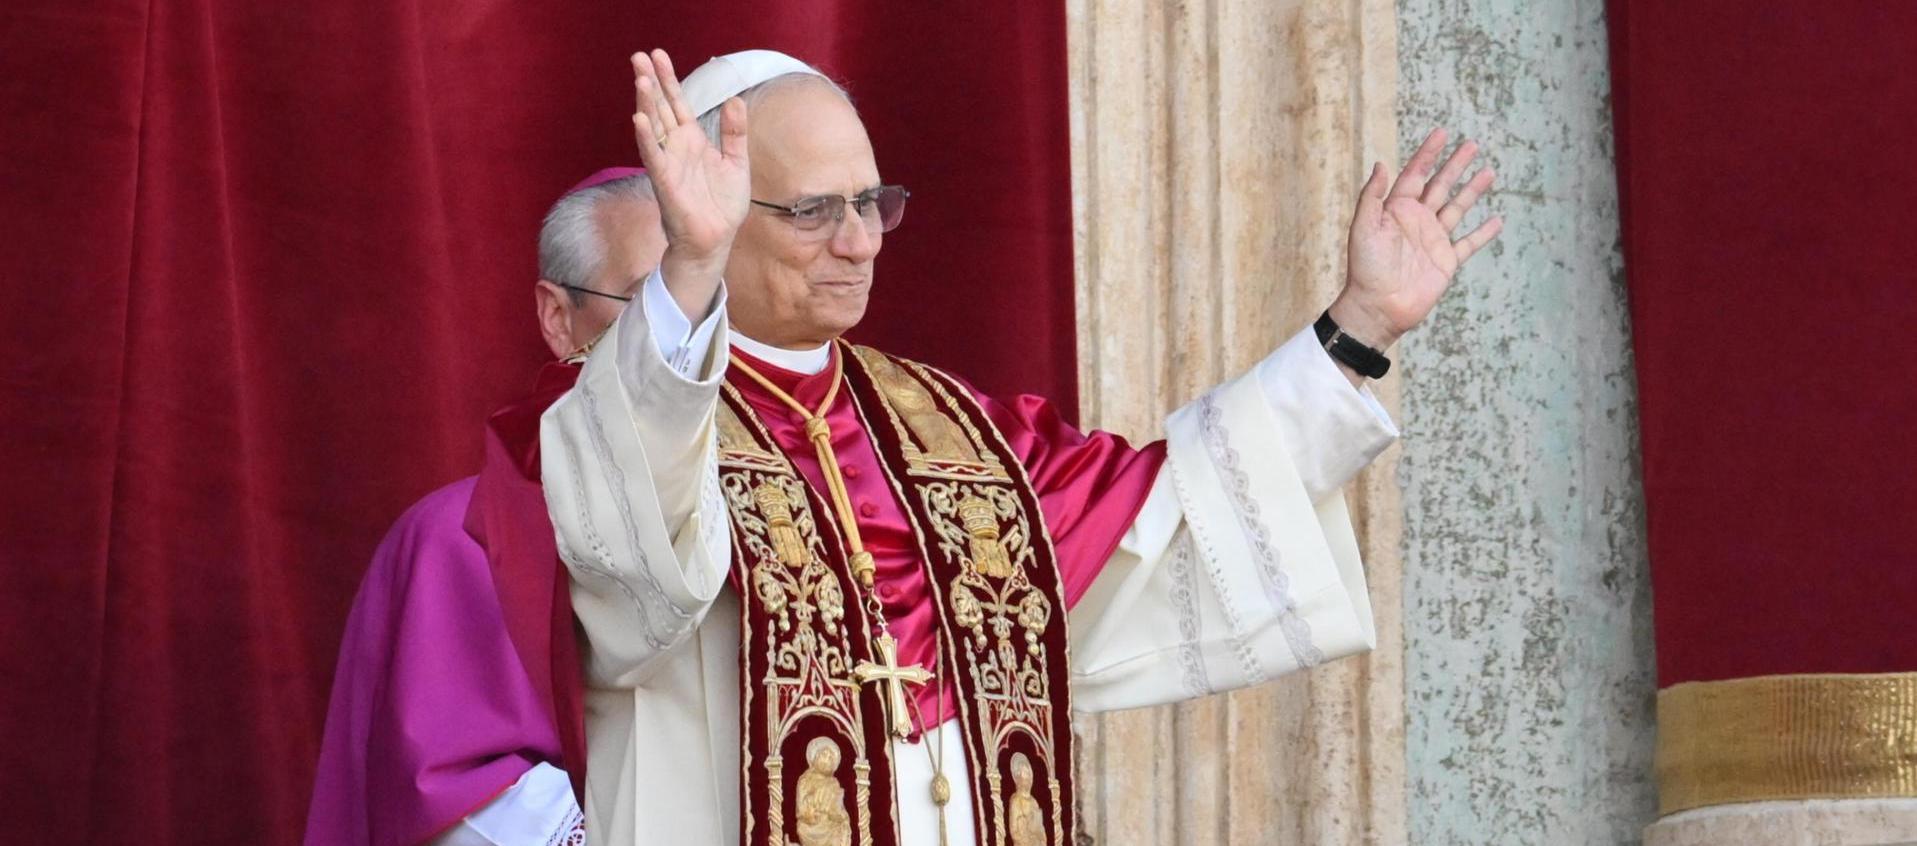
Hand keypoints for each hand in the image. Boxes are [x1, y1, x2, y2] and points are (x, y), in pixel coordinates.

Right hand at [630, 49, 748, 286]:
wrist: (717, 240)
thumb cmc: (722, 204)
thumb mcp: (736, 162)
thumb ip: (735, 132)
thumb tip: (735, 100)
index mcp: (693, 140)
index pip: (677, 102)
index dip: (668, 79)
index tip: (658, 54)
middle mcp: (676, 148)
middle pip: (660, 108)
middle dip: (650, 82)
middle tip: (638, 55)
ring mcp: (669, 163)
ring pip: (654, 128)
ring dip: (645, 104)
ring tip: (640, 79)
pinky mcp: (665, 183)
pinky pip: (654, 157)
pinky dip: (646, 139)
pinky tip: (639, 119)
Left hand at [1332, 128, 1502, 349]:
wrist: (1378, 307)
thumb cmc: (1365, 268)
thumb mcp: (1363, 228)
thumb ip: (1372, 196)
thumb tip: (1382, 164)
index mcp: (1396, 210)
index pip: (1415, 174)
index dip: (1428, 153)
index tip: (1442, 132)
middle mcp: (1416, 221)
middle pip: (1440, 186)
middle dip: (1455, 165)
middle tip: (1472, 144)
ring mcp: (1433, 240)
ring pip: (1457, 208)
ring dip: (1472, 191)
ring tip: (1489, 172)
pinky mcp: (1446, 262)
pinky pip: (1468, 244)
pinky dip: (1483, 233)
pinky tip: (1497, 220)